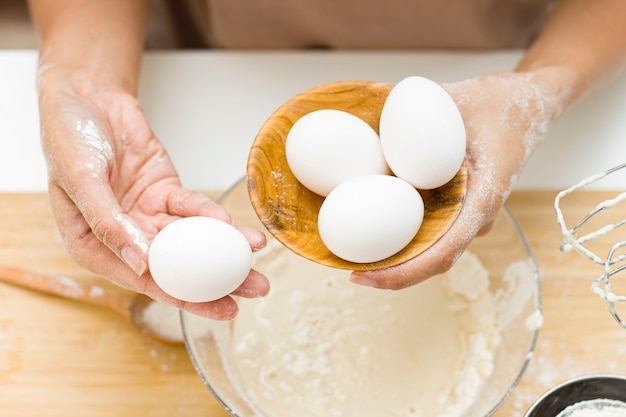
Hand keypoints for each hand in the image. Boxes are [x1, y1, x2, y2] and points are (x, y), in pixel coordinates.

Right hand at [38, 80, 268, 319]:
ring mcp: (147, 215)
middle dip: (218, 280)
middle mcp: (124, 237)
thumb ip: (109, 224)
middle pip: (176, 267)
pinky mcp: (164, 193)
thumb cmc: (70, 137)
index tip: (224, 308)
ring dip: (224, 248)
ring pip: (191, 240)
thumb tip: (141, 266)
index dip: (186, 298)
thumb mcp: (82, 180)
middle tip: (256, 288)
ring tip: (257, 255)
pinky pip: (191, 208)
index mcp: (94, 246)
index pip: (146, 282)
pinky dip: (211, 215)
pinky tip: (233, 225)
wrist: (89, 95)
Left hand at [350, 69, 567, 288]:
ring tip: (354, 259)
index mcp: (483, 197)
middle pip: (432, 261)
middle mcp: (477, 215)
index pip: (443, 252)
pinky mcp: (460, 206)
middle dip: (391, 274)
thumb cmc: (500, 103)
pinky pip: (432, 230)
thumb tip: (363, 118)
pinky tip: (371, 229)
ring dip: (396, 259)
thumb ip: (414, 109)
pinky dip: (402, 236)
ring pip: (432, 250)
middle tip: (350, 274)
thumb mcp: (458, 98)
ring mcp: (470, 214)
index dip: (402, 272)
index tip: (363, 276)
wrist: (528, 105)